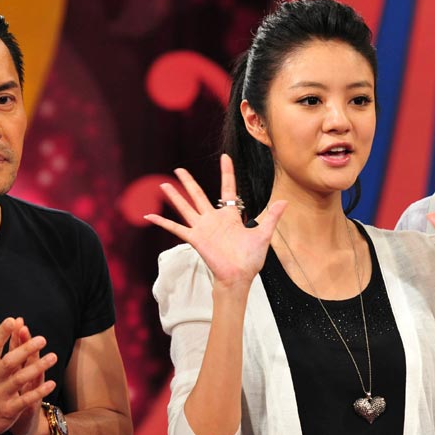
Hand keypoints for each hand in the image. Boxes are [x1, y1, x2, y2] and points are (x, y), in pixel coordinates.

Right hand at [0, 314, 56, 434]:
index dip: (1, 333)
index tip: (13, 320)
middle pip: (9, 362)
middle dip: (25, 350)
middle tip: (42, 339)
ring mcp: (0, 395)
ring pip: (20, 379)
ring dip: (37, 368)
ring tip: (54, 357)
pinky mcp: (8, 410)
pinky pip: (25, 400)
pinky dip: (38, 392)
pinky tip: (52, 384)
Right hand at [145, 154, 286, 287]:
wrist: (239, 277)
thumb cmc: (250, 260)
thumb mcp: (263, 235)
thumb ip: (272, 217)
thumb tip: (285, 201)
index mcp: (230, 216)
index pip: (227, 189)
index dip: (226, 173)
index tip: (224, 157)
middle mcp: (213, 219)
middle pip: (198, 195)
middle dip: (188, 182)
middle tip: (179, 169)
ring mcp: (202, 228)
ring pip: (185, 207)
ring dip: (174, 197)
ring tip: (163, 185)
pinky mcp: (195, 239)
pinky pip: (176, 228)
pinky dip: (162, 222)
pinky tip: (149, 216)